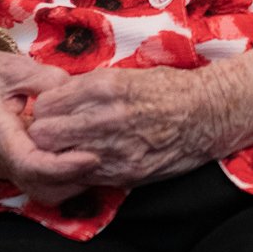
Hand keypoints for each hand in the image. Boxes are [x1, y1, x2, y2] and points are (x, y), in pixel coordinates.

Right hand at [0, 45, 98, 204]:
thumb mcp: (16, 67)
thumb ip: (47, 79)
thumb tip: (74, 90)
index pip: (29, 163)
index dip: (62, 166)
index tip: (91, 157)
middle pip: (36, 185)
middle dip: (72, 180)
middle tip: (105, 159)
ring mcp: (2, 164)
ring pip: (37, 190)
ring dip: (68, 184)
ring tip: (99, 162)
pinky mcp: (10, 165)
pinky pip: (36, 183)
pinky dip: (60, 181)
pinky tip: (82, 162)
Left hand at [26, 65, 230, 188]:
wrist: (208, 113)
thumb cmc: (171, 88)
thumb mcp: (129, 75)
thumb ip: (92, 88)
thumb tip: (59, 96)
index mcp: (106, 86)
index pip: (48, 103)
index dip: (46, 107)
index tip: (52, 109)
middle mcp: (106, 118)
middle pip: (44, 134)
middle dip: (44, 133)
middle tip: (53, 131)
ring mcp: (114, 149)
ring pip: (57, 160)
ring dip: (59, 154)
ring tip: (71, 147)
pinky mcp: (123, 173)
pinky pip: (82, 177)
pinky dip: (79, 170)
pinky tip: (89, 159)